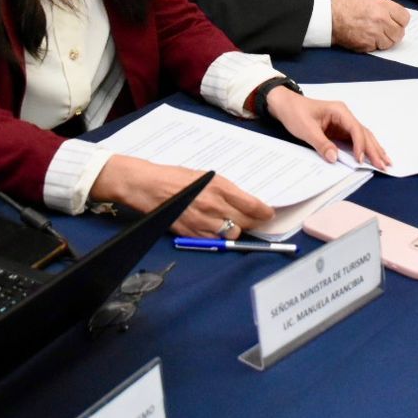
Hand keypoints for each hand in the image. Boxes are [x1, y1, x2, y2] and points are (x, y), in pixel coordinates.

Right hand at [92, 156, 271, 237]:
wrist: (148, 185)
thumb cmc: (175, 176)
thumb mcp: (205, 175)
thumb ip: (224, 189)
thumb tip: (244, 200)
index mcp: (219, 186)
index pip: (252, 205)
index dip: (265, 212)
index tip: (269, 213)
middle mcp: (214, 205)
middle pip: (246, 222)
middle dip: (253, 222)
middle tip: (254, 220)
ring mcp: (203, 221)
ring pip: (232, 234)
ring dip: (235, 230)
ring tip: (231, 223)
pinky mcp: (192, 233)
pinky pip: (215, 241)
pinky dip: (219, 237)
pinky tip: (215, 229)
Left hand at [266, 88, 391, 169]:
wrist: (285, 105)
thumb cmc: (295, 113)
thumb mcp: (306, 129)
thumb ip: (321, 144)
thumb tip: (335, 158)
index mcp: (339, 111)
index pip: (355, 129)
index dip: (360, 145)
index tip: (360, 160)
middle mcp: (345, 116)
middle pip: (364, 133)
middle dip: (374, 150)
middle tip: (385, 165)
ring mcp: (343, 123)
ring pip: (363, 137)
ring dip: (374, 149)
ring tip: (386, 162)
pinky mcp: (339, 130)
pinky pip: (355, 140)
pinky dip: (365, 148)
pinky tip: (373, 156)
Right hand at [330, 0, 409, 50]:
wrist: (328, 18)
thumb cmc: (344, 6)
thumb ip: (383, 5)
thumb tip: (393, 13)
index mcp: (382, 5)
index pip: (404, 17)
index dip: (400, 20)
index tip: (396, 21)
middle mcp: (380, 19)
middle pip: (400, 32)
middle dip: (394, 31)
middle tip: (386, 29)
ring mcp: (374, 33)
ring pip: (391, 42)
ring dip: (385, 40)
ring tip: (376, 34)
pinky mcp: (367, 45)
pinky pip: (378, 48)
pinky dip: (374, 45)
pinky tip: (367, 38)